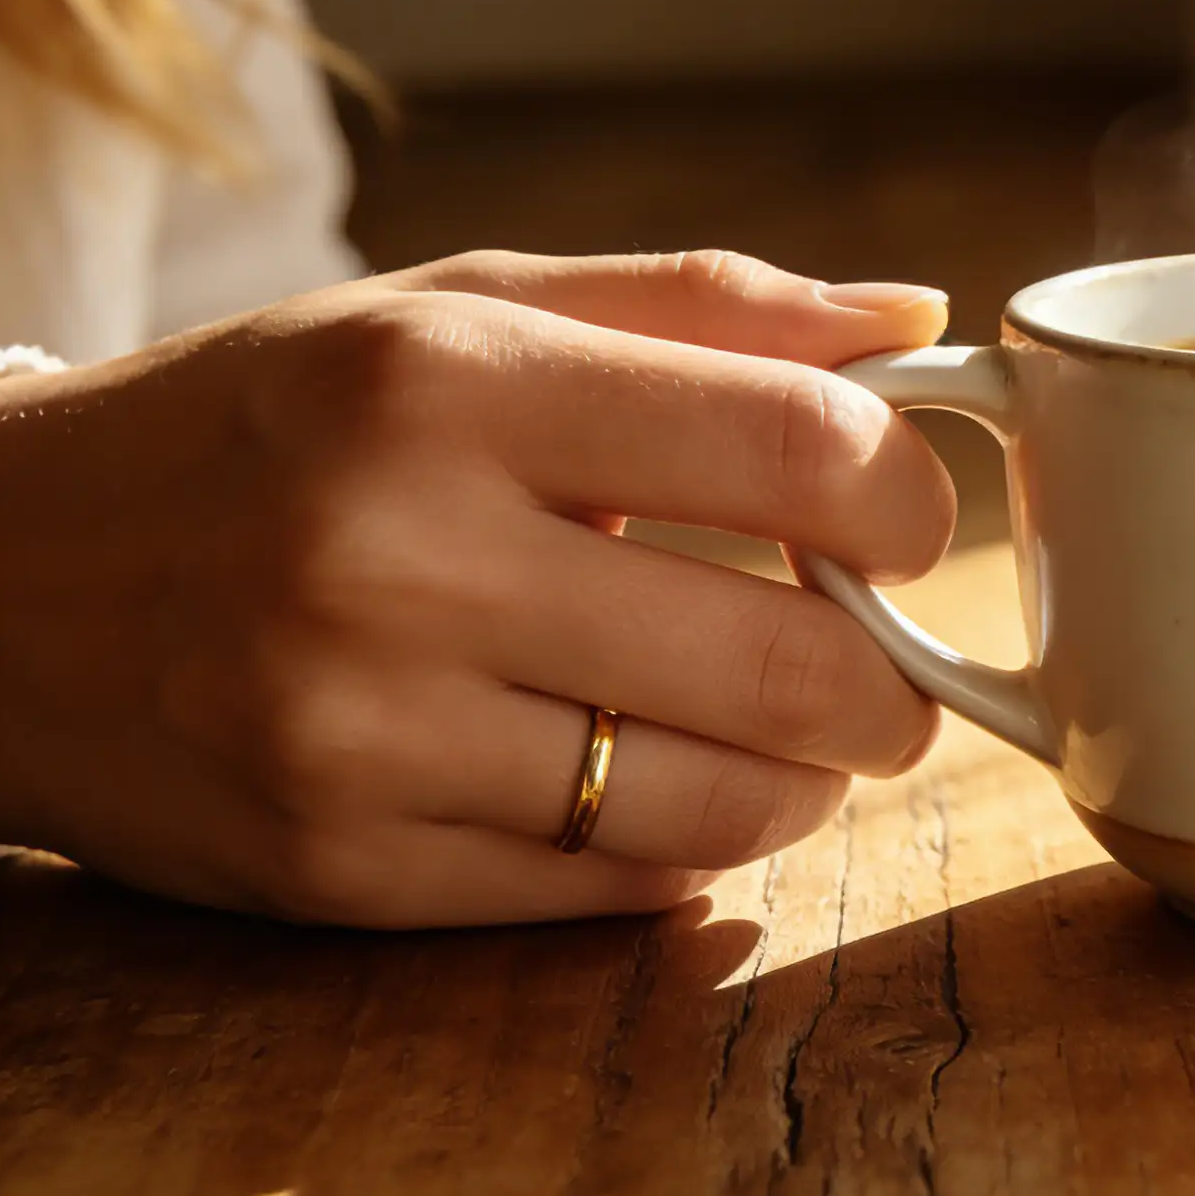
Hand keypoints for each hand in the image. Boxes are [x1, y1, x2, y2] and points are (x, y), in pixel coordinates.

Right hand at [0, 250, 954, 926]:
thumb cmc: (271, 423)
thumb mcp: (454, 307)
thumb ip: (700, 308)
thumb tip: (922, 327)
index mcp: (446, 380)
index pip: (806, 453)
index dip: (913, 503)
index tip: (904, 522)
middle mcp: (397, 559)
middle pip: (799, 668)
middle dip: (892, 682)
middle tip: (878, 661)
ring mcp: (360, 735)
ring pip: (729, 806)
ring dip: (802, 776)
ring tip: (767, 722)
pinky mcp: (340, 872)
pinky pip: (614, 888)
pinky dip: (680, 841)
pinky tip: (644, 776)